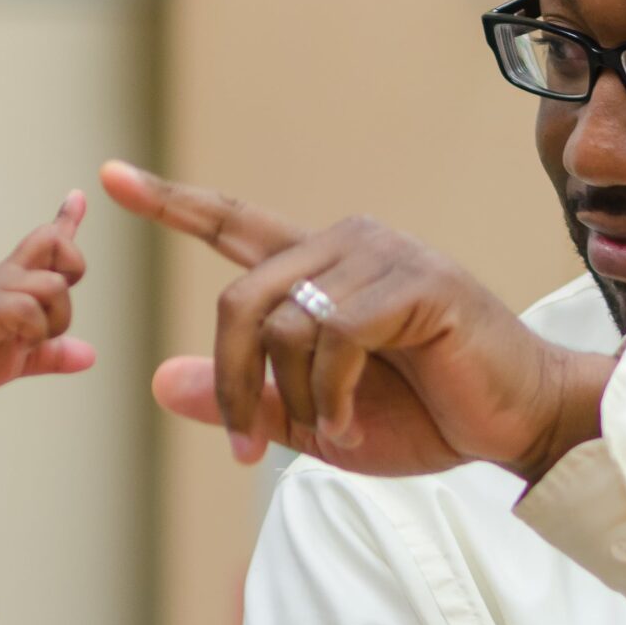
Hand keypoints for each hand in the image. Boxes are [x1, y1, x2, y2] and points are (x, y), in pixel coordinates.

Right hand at [0, 194, 96, 439]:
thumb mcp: (18, 358)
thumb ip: (52, 354)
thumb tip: (90, 356)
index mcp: (13, 282)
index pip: (46, 242)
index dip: (66, 219)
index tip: (78, 196)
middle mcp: (6, 277)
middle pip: (52, 240)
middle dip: (73, 265)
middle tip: (54, 306)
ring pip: (52, 284)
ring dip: (55, 319)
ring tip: (30, 339)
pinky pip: (28, 308)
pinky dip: (34, 331)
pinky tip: (18, 342)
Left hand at [101, 162, 613, 481]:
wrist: (516, 423)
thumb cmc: (426, 415)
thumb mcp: (316, 419)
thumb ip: (247, 400)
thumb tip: (158, 380)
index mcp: (320, 266)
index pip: (232, 224)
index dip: (169, 203)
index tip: (108, 177)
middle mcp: (346, 244)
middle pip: (238, 298)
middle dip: (230, 380)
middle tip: (245, 447)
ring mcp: (384, 256)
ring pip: (284, 324)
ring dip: (290, 401)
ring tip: (325, 434)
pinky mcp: (417, 285)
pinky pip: (334, 338)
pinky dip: (330, 395)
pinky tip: (350, 423)